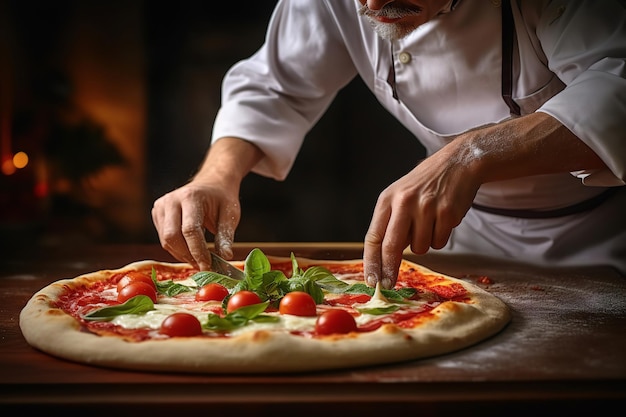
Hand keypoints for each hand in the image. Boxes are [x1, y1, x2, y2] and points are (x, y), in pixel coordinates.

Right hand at [152, 180, 240, 270]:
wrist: (211, 183)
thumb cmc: (222, 198)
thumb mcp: (230, 214)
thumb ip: (226, 236)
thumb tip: (225, 257)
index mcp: (190, 197)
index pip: (190, 230)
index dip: (198, 251)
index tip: (209, 266)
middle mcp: (171, 200)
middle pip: (172, 236)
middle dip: (188, 256)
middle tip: (204, 266)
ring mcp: (161, 206)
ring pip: (166, 240)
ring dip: (183, 255)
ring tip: (200, 259)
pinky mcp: (157, 213)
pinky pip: (164, 239)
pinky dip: (177, 249)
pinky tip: (191, 250)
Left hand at [363, 139, 480, 288]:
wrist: (457, 163)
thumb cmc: (424, 184)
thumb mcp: (399, 196)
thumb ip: (390, 223)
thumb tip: (383, 260)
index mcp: (387, 199)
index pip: (373, 236)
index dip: (371, 262)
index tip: (371, 280)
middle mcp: (404, 202)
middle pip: (391, 247)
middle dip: (389, 270)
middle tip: (387, 284)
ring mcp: (427, 207)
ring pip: (420, 248)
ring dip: (424, 244)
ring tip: (429, 223)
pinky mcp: (447, 213)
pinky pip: (439, 243)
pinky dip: (440, 237)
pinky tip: (442, 219)